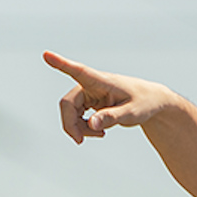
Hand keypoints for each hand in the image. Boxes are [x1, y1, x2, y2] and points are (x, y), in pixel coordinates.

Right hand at [48, 50, 178, 142]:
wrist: (151, 102)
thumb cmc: (144, 103)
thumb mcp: (132, 113)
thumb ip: (111, 118)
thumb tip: (92, 125)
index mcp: (102, 81)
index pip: (79, 71)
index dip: (61, 64)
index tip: (46, 54)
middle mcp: (91, 84)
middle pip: (67, 104)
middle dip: (71, 124)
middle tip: (80, 141)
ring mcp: (88, 93)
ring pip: (69, 112)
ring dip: (78, 127)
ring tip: (98, 135)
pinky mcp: (89, 101)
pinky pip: (76, 116)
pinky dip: (82, 127)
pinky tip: (97, 132)